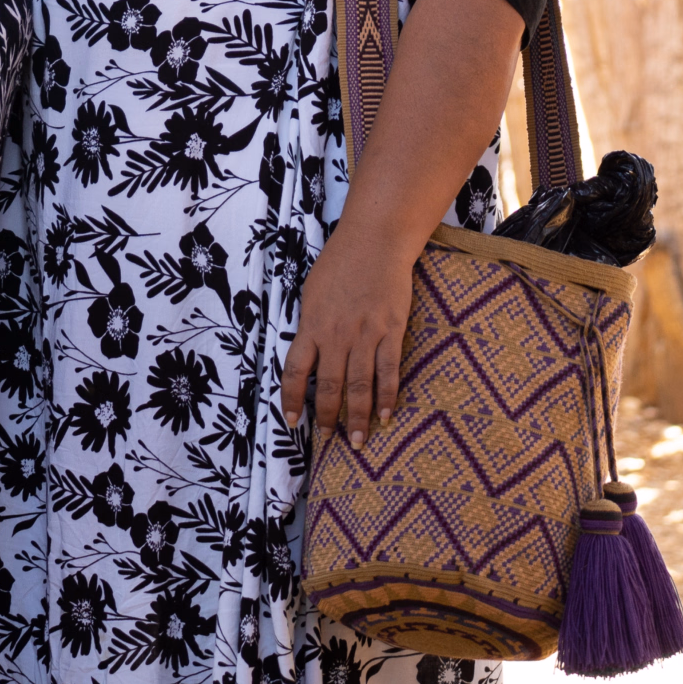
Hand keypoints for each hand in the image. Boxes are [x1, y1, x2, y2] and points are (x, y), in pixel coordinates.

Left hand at [280, 221, 416, 447]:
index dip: (291, 400)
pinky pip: (388, 371)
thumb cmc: (339, 263)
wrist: (375, 241)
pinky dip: (387, 397)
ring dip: (358, 417)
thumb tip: (305, 352)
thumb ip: (309, 324)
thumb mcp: (312, 292)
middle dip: (328, 417)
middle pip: (329, 386)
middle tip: (329, 441)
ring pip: (359, 385)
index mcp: (312, 325)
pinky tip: (387, 416)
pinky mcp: (391, 331)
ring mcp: (365, 335)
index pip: (295, 371)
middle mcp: (336, 335)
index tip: (291, 422)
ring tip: (358, 442)